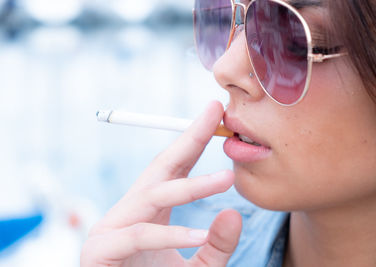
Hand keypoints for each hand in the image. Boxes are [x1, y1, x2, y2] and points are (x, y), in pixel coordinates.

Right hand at [80, 101, 241, 266]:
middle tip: (216, 113)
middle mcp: (132, 209)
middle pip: (162, 166)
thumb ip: (215, 245)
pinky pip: (141, 237)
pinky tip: (198, 236)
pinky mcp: (101, 250)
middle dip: (189, 138)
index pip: (176, 167)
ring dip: (191, 188)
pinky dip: (171, 236)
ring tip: (227, 179)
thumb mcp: (197, 265)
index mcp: (152, 208)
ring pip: (154, 196)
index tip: (217, 114)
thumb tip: (234, 214)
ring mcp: (114, 226)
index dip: (195, 139)